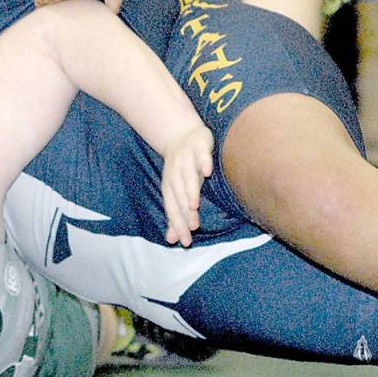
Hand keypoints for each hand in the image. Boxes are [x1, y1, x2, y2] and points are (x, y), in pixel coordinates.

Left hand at [160, 122, 213, 246]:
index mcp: (170, 187)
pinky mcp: (198, 146)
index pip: (173, 208)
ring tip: (194, 205)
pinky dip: (203, 163)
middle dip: (185, 212)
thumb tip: (173, 240)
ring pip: (188, 177)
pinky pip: (201, 155)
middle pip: (179, 196)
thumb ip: (177, 215)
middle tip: (193, 227)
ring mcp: (186, 160)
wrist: (180, 135)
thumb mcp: (178, 192)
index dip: (178, 225)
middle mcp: (176, 174)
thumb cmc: (182, 169)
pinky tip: (207, 172)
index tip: (185, 241)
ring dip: (190, 191)